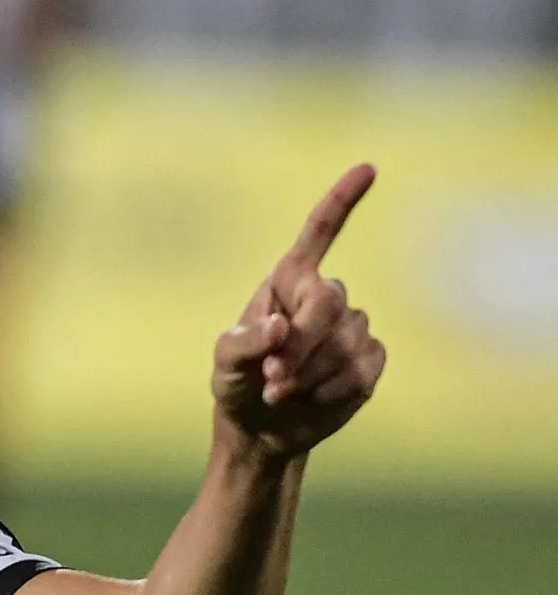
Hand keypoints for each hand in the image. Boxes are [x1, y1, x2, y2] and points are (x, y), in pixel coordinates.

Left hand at [211, 164, 386, 459]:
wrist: (261, 427)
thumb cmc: (237, 384)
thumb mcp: (224, 364)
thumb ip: (243, 344)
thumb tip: (278, 326)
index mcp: (287, 282)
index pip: (320, 232)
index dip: (342, 199)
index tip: (368, 168)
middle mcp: (323, 297)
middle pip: (329, 301)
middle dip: (301, 342)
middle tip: (273, 376)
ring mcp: (351, 328)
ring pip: (345, 343)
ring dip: (310, 374)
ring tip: (283, 390)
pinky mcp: (369, 360)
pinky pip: (364, 368)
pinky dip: (333, 390)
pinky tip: (312, 397)